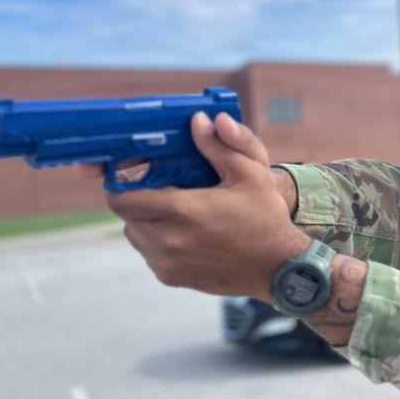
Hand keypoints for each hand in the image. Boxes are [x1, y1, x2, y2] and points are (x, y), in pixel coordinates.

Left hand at [105, 112, 309, 299]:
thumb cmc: (265, 219)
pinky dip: (159, 242)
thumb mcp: (250, 174)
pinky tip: (187, 234)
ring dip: (147, 221)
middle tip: (164, 189)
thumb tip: (199, 121)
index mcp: (181, 210)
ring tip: (177, 212)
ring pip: (136, 234)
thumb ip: (220, 146)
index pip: (121, 196)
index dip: (123, 181)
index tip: (139, 173)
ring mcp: (166, 263)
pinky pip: (150, 254)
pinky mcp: (171, 278)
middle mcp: (166, 239)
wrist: (278, 269)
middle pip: (127, 214)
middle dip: (139, 199)